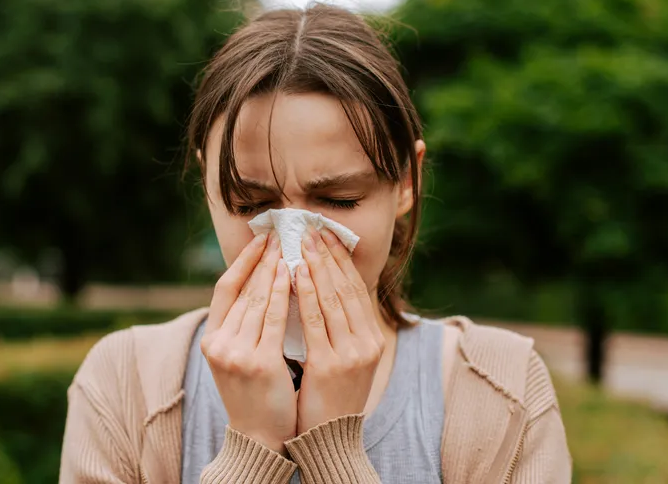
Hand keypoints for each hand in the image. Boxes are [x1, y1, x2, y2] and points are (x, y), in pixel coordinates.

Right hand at [201, 232, 296, 454]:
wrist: (259, 436)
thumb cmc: (254, 393)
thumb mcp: (237, 356)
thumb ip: (242, 325)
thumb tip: (260, 283)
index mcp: (211, 339)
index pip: (225, 288)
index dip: (242, 261)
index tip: (260, 240)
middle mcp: (219, 343)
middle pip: (243, 289)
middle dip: (263, 259)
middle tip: (280, 234)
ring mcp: (236, 354)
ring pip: (258, 300)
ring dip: (275, 269)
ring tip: (290, 247)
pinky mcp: (258, 363)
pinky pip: (273, 319)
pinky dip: (284, 293)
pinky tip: (294, 275)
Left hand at [294, 227, 384, 433]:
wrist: (330, 438)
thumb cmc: (332, 398)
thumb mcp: (347, 360)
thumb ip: (342, 329)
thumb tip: (325, 290)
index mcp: (373, 339)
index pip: (357, 289)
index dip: (342, 260)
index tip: (328, 236)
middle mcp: (367, 343)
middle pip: (346, 288)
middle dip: (328, 256)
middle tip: (312, 229)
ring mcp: (351, 354)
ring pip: (332, 299)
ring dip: (315, 266)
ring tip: (302, 243)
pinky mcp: (330, 365)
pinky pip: (315, 321)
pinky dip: (305, 294)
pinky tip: (294, 275)